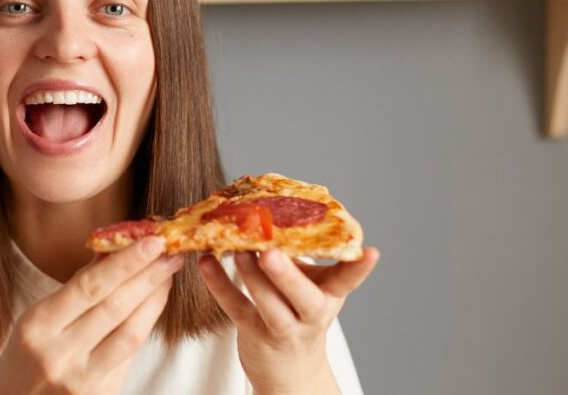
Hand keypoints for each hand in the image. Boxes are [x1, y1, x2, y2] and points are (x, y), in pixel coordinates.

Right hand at [0, 237, 184, 394]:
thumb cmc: (23, 359)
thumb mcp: (35, 319)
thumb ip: (75, 290)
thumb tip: (110, 251)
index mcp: (37, 327)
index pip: (89, 287)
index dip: (124, 263)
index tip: (151, 241)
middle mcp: (59, 355)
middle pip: (114, 308)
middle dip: (147, 276)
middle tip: (171, 251)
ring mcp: (82, 380)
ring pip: (129, 334)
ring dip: (154, 300)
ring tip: (168, 274)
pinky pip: (129, 355)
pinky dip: (145, 325)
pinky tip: (154, 305)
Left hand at [199, 247, 379, 394]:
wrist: (290, 370)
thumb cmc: (297, 312)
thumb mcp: (309, 285)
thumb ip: (298, 253)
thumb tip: (274, 207)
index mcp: (329, 295)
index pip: (349, 280)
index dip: (360, 267)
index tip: (371, 251)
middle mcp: (311, 314)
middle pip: (305, 298)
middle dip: (288, 275)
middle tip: (270, 251)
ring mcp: (283, 328)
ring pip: (270, 306)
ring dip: (252, 277)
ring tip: (237, 249)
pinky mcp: (255, 334)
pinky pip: (236, 308)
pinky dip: (219, 285)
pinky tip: (206, 263)